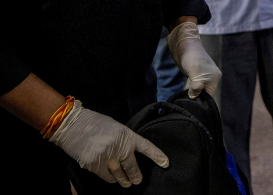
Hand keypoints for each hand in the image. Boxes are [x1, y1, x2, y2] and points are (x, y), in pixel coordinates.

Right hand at [50, 100, 168, 186]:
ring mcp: (106, 157)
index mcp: (127, 135)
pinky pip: (105, 176)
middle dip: (135, 176)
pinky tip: (111, 178)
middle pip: (132, 167)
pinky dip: (108, 178)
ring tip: (125, 183)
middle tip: (137, 181)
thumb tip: (129, 155)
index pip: (146, 147)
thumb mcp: (116, 128)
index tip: (166, 163)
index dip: (157, 156)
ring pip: (118, 175)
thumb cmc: (95, 124)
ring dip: (122, 180)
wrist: (72, 125)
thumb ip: (124, 141)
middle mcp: (119, 147)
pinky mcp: (94, 164)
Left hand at [167, 22, 220, 98]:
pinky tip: (183, 93)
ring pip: (198, 90)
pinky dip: (189, 89)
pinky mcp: (195, 74)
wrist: (185, 44)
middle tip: (187, 103)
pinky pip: (193, 85)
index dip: (202, 101)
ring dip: (191, 94)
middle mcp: (210, 78)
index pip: (210, 95)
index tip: (193, 106)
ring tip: (184, 99)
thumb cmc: (192, 58)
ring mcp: (202, 76)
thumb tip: (194, 97)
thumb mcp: (195, 73)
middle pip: (204, 93)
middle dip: (196, 98)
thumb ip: (196, 87)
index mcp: (214, 78)